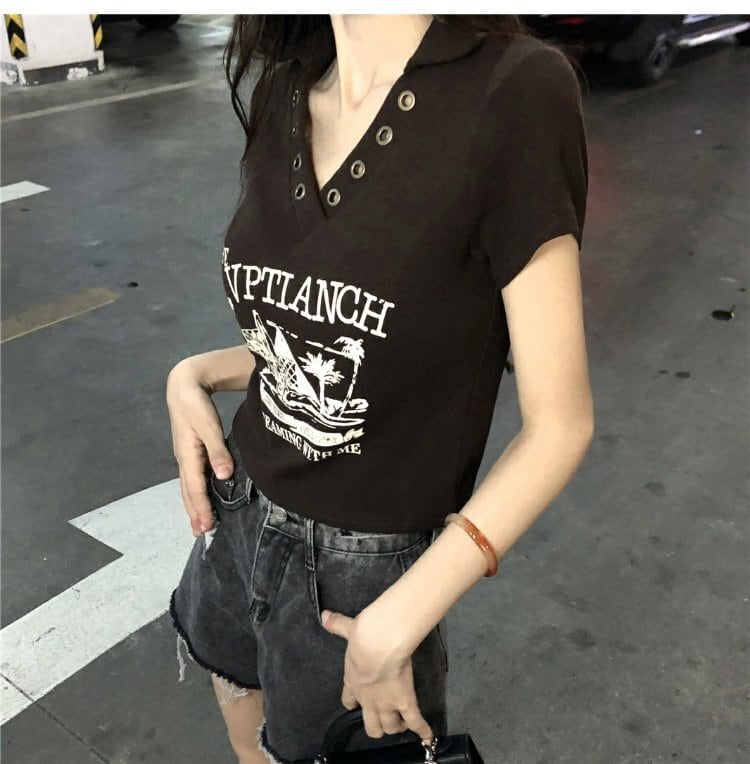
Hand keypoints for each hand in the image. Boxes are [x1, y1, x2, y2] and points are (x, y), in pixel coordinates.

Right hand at [166, 358, 234, 536]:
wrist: (184, 386)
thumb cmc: (197, 404)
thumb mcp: (209, 425)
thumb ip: (217, 450)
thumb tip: (224, 476)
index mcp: (188, 454)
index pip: (195, 487)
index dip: (201, 508)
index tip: (207, 526)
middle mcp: (184, 458)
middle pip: (188, 491)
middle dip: (194, 512)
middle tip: (201, 534)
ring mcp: (185, 455)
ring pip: (188, 486)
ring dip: (193, 505)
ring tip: (198, 524)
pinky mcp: (189, 451)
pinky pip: (191, 478)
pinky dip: (194, 492)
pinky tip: (200, 498)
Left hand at [320, 607, 432, 743]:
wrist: (379, 643)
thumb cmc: (363, 636)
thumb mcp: (347, 630)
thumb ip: (337, 625)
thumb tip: (325, 616)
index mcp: (353, 682)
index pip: (349, 701)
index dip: (354, 703)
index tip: (357, 702)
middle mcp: (368, 699)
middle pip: (371, 725)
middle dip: (378, 725)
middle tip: (384, 718)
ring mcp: (387, 703)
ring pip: (390, 726)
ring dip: (397, 726)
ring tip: (403, 722)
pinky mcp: (404, 702)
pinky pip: (415, 720)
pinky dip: (422, 730)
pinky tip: (427, 737)